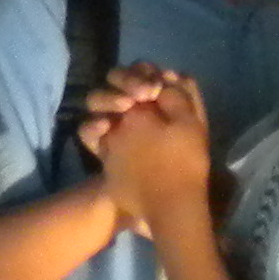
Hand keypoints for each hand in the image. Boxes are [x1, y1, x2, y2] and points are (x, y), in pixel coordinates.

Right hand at [86, 67, 211, 235]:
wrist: (160, 208)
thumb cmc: (180, 166)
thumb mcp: (190, 126)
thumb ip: (178, 95)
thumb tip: (164, 73)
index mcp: (161, 102)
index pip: (145, 71)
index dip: (145, 73)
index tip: (153, 87)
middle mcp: (135, 109)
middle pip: (120, 79)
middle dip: (127, 81)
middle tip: (138, 97)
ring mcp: (115, 126)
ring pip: (100, 98)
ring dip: (109, 98)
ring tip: (123, 110)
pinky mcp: (101, 145)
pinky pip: (88, 128)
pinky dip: (94, 127)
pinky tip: (106, 130)